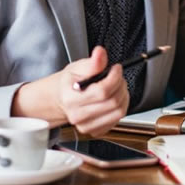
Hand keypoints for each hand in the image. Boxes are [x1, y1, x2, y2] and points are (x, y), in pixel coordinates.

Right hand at [13, 46, 128, 135]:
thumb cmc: (69, 83)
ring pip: (118, 112)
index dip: (115, 77)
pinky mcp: (95, 132)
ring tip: (116, 87)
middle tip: (117, 77)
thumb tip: (100, 53)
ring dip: (123, 96)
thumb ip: (92, 62)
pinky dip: (120, 107)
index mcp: (71, 99)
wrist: (61, 99)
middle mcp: (77, 115)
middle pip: (113, 102)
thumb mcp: (77, 67)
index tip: (116, 68)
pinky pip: (117, 120)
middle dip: (120, 85)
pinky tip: (113, 99)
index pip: (102, 91)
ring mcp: (86, 126)